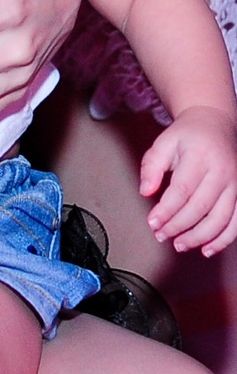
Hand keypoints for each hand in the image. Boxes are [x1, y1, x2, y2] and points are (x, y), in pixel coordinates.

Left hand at [140, 106, 236, 256]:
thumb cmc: (187, 136)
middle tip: (160, 235)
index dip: (166, 210)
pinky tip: (206, 249)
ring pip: (220, 219)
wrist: (216, 123)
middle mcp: (223, 171)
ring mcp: (236, 184)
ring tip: (178, 244)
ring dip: (199, 237)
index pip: (182, 190)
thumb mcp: (163, 143)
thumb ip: (151, 167)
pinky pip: (236, 222)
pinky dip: (223, 239)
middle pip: (201, 207)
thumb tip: (145, 192)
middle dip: (178, 226)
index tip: (152, 222)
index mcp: (201, 156)